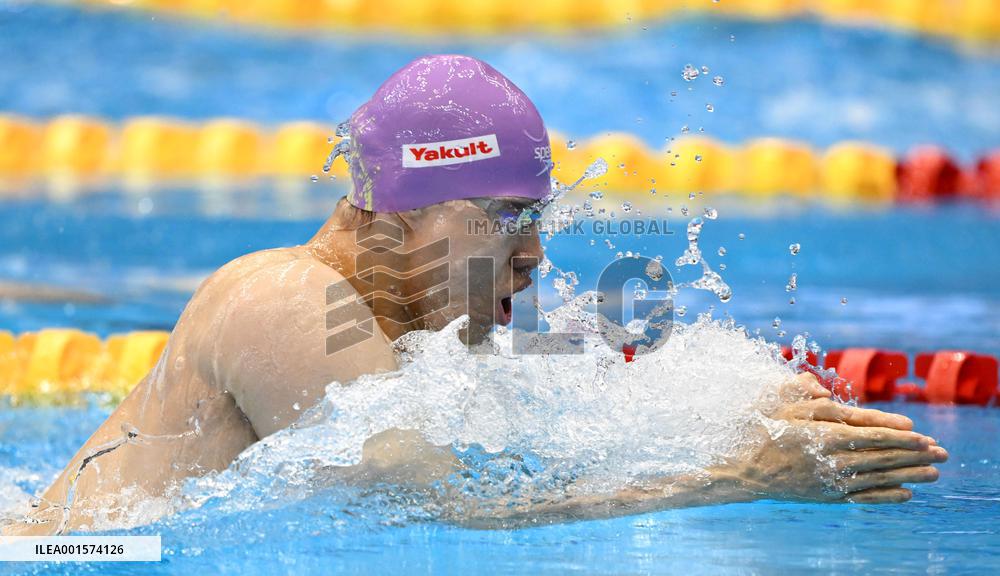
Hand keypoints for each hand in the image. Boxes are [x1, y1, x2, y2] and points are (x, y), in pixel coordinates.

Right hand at [728, 375, 947, 503]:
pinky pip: (864, 497)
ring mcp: (832, 480)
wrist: (746, 470)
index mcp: (825, 433)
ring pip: (879, 477)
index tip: (921, 433)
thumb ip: (803, 394)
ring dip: (910, 475)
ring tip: (934, 474)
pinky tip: (906, 494)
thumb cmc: (765, 432)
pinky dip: (887, 496)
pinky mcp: (829, 496)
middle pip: (883, 456)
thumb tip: (821, 391)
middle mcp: (833, 459)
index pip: (872, 433)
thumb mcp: (780, 405)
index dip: (900, 434)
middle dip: (915, 454)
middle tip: (941, 452)